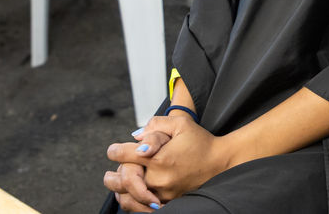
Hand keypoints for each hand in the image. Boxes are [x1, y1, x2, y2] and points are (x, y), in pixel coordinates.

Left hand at [106, 114, 230, 205]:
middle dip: (112, 176)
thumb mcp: (181, 123)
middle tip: (108, 175)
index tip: (112, 150)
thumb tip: (135, 137)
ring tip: (116, 186)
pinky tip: (129, 197)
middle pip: (123, 179)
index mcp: (159, 157)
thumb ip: (156, 124)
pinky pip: (144, 208)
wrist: (220, 162)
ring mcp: (164, 193)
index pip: (125, 155)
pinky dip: (133, 204)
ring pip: (131, 197)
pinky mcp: (170, 201)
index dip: (115, 151)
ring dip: (120, 191)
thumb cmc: (200, 141)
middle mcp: (159, 178)